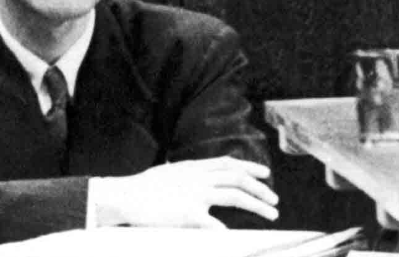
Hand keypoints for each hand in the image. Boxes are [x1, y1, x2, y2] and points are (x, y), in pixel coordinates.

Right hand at [90, 157, 277, 228]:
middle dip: (260, 188)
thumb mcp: (167, 174)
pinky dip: (227, 229)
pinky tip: (237, 236)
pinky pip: (214, 222)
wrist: (124, 196)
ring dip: (257, 204)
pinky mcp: (188, 212)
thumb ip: (184, 174)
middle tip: (274, 199)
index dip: (249, 166)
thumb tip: (194, 175)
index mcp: (192, 167)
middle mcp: (197, 177)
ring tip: (271, 213)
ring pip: (235, 195)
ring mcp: (194, 194)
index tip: (265, 173)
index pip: (228, 163)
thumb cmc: (141, 188)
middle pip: (237, 178)